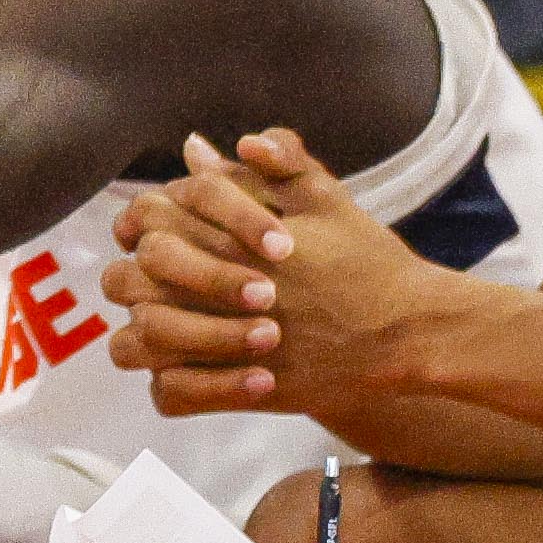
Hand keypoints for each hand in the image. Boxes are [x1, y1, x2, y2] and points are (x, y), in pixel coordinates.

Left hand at [101, 130, 446, 415]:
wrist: (409, 331)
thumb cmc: (370, 263)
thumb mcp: (328, 198)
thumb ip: (274, 162)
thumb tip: (201, 146)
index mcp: (235, 238)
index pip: (153, 217)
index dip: (147, 219)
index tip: (165, 227)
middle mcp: (223, 289)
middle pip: (133, 276)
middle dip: (137, 273)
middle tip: (158, 277)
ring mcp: (229, 343)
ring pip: (140, 340)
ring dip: (143, 330)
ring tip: (163, 323)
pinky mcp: (242, 390)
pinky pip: (172, 396)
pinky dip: (170, 384)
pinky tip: (187, 369)